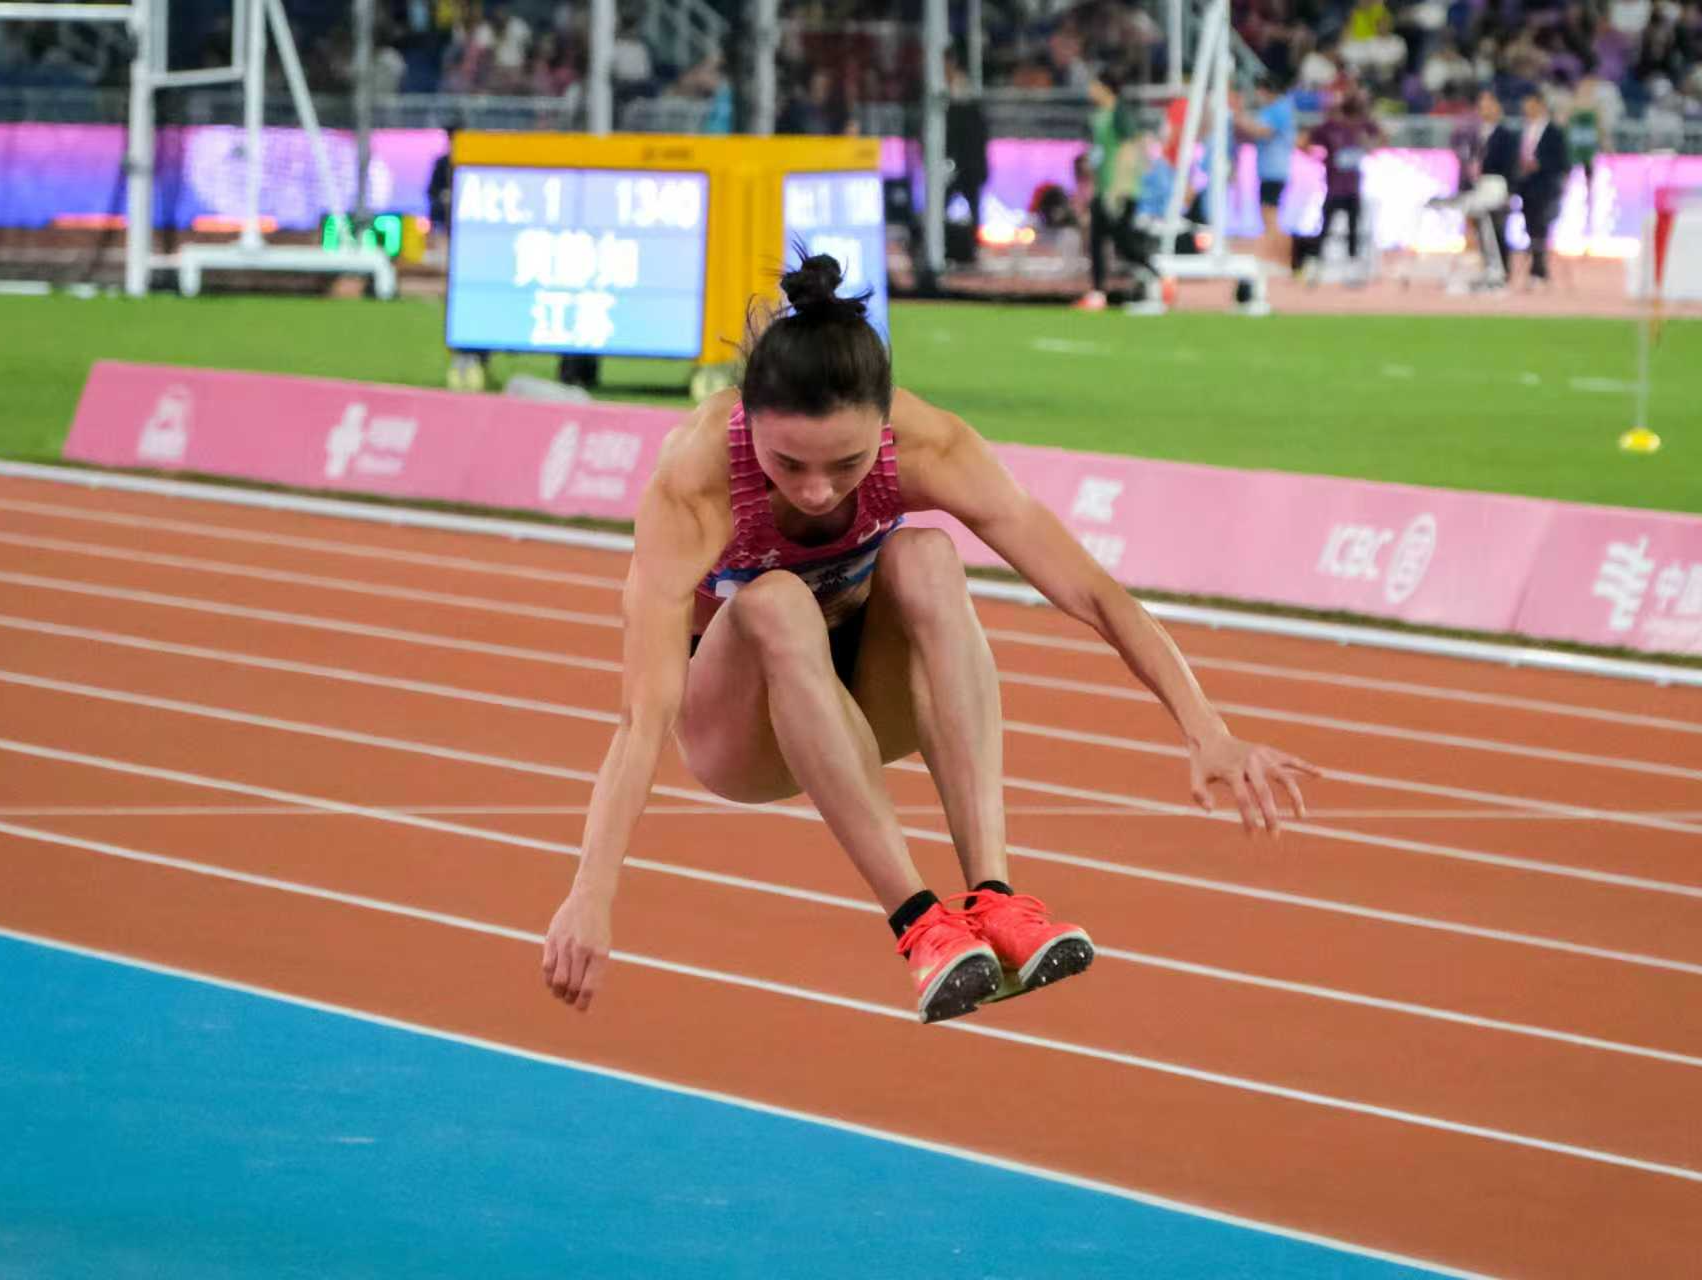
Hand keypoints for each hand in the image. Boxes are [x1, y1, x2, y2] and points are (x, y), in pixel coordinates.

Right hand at [541, 891, 611, 1011]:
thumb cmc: (598, 927)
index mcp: (600, 953)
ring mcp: (566, 944)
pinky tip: (552, 981)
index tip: (580, 1008)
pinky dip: (549, 979)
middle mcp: (582, 950)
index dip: (583, 1002)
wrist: (589, 898)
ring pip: (558, 979)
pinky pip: (547, 966)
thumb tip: (584, 997)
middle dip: (570, 998)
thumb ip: (594, 970)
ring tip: (560, 993)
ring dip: (558, 992)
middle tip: (569, 1000)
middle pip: (572, 986)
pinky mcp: (552, 939)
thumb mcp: (604, 947)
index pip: (589, 987)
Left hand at [1189, 734, 1320, 836]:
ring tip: (1301, 815)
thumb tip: (1211, 810)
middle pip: (1264, 792)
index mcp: (1231, 770)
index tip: (1252, 836)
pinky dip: (1305, 766)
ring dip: (1294, 796)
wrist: (1210, 736)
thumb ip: (1199, 794)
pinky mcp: (1269, 751)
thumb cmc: (1203, 761)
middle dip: (1271, 815)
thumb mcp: (1195, 776)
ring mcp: (1261, 756)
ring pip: (1283, 776)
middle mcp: (1249, 763)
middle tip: (1274, 835)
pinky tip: (1321, 774)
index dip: (1248, 819)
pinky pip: (1290, 759)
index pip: (1243, 799)